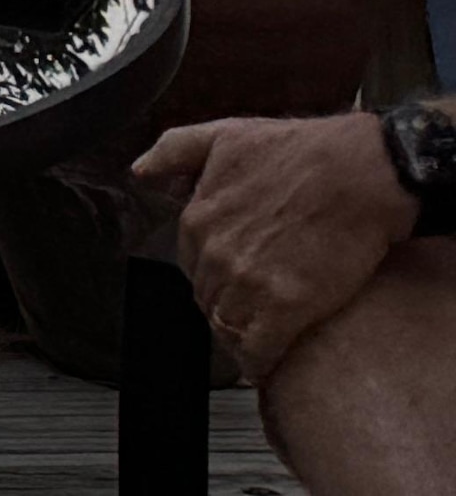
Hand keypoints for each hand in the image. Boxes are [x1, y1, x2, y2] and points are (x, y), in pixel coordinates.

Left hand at [140, 111, 418, 377]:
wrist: (358, 171)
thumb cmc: (299, 151)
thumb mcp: (223, 135)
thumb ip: (174, 151)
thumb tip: (141, 173)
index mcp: (198, 219)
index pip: (191, 267)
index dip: (212, 279)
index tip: (231, 285)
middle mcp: (215, 253)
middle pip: (207, 298)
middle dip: (225, 307)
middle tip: (250, 314)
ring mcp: (248, 282)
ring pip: (227, 327)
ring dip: (240, 337)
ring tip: (258, 340)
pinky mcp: (286, 306)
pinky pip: (258, 349)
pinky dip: (259, 361)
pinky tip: (267, 363)